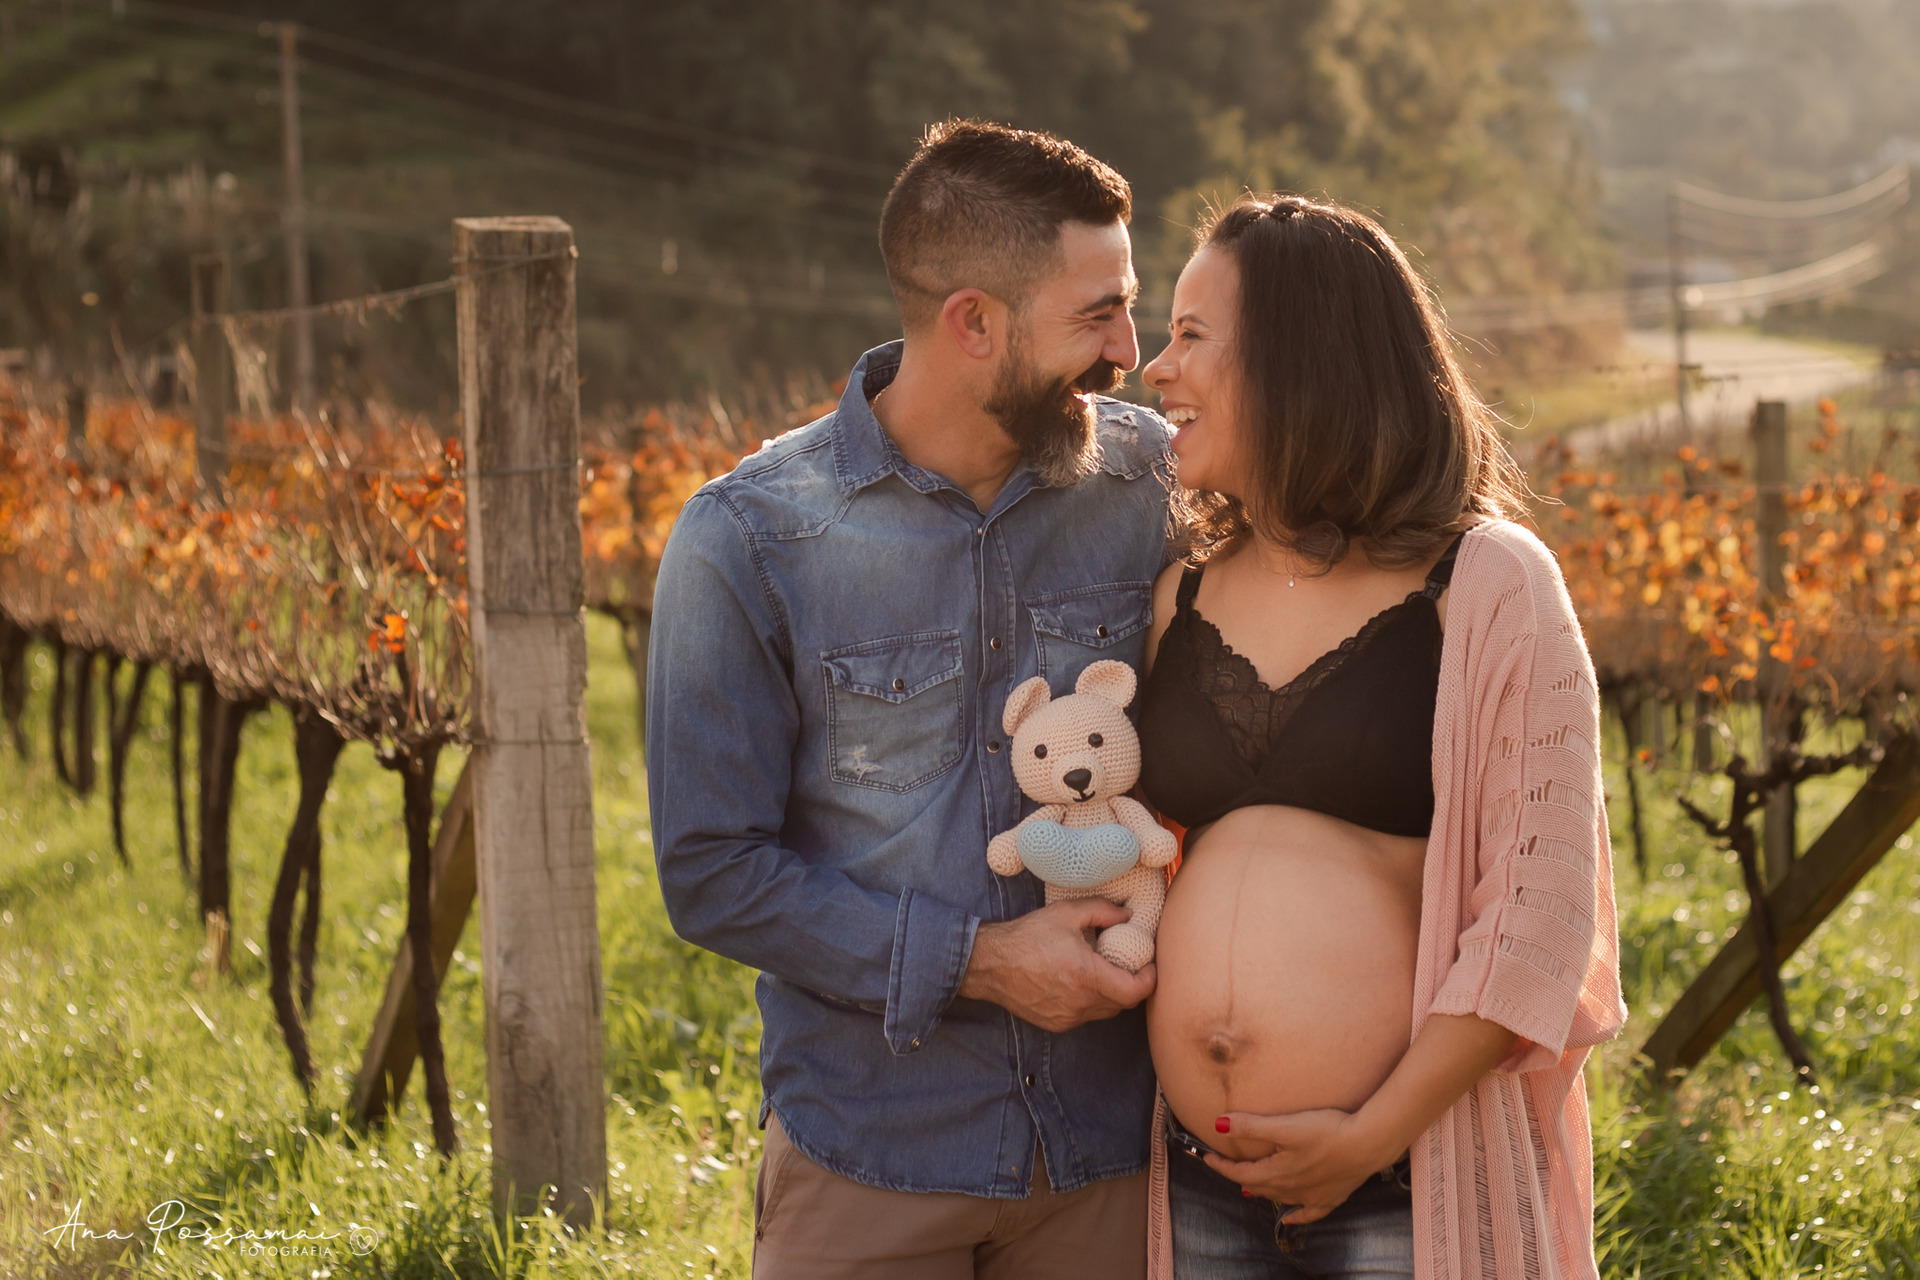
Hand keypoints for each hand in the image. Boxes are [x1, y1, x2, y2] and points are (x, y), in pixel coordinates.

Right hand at [958, 897, 1155, 1030]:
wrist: (990, 964)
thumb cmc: (1027, 937)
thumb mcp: (1067, 914)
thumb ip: (1103, 911)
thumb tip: (1128, 915)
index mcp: (1087, 976)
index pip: (1135, 991)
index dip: (1149, 979)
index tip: (1149, 965)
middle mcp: (1080, 1003)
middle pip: (1123, 1003)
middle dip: (1131, 985)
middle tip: (1128, 964)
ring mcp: (1068, 1017)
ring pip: (1105, 1011)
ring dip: (1111, 994)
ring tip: (1102, 972)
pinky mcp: (1056, 1024)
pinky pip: (1085, 1016)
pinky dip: (1090, 1002)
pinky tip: (1078, 983)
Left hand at [1203, 1108, 1393, 1225]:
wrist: (1367, 1144)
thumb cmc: (1326, 1131)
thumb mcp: (1284, 1126)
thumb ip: (1251, 1127)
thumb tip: (1218, 1124)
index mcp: (1276, 1173)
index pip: (1240, 1173)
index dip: (1221, 1166)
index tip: (1207, 1157)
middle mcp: (1291, 1189)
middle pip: (1258, 1186)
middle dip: (1239, 1177)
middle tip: (1227, 1167)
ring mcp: (1312, 1196)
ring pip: (1279, 1198)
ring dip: (1262, 1192)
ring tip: (1250, 1188)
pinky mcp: (1331, 1197)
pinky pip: (1308, 1212)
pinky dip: (1295, 1214)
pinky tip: (1290, 1217)